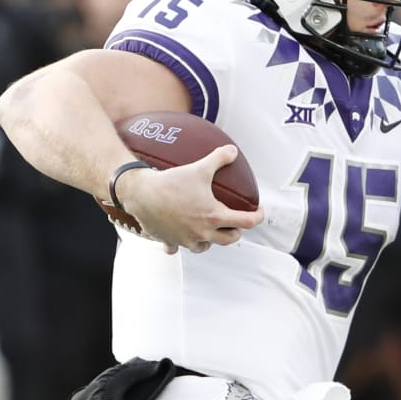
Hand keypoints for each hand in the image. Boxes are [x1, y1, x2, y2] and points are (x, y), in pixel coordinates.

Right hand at [118, 145, 263, 254]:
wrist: (142, 194)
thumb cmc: (171, 183)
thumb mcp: (200, 167)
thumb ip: (219, 159)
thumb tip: (232, 151)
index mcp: (214, 216)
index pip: (246, 222)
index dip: (257, 217)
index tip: (259, 213)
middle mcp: (202, 232)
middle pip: (229, 240)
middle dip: (236, 232)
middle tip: (236, 224)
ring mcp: (186, 240)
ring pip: (205, 247)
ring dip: (211, 241)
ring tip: (210, 231)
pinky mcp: (170, 241)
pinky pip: (176, 248)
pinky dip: (179, 244)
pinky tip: (178, 238)